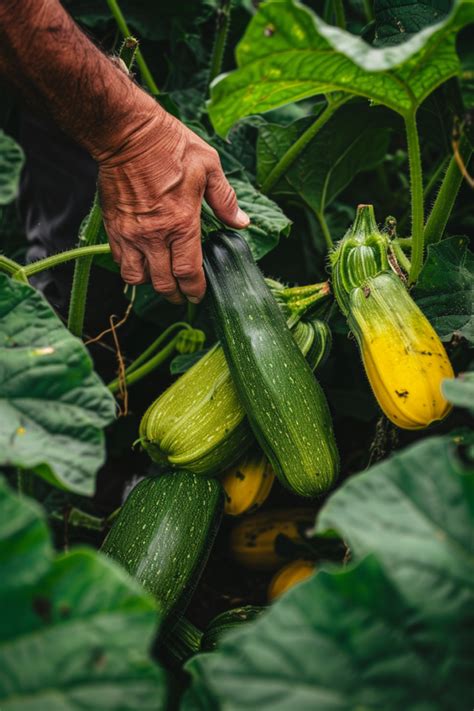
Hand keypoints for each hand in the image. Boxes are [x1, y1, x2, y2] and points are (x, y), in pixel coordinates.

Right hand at [97, 104, 248, 303]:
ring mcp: (131, 233)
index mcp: (182, 224)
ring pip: (137, 278)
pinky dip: (130, 268)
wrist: (128, 134)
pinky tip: (140, 262)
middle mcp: (154, 235)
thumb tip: (241, 223)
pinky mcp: (113, 227)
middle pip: (163, 283)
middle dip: (175, 295)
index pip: (188, 273)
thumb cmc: (171, 146)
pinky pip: (119, 260)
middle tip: (181, 296)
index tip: (198, 295)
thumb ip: (225, 200)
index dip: (195, 290)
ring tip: (160, 279)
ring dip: (150, 283)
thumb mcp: (209, 167)